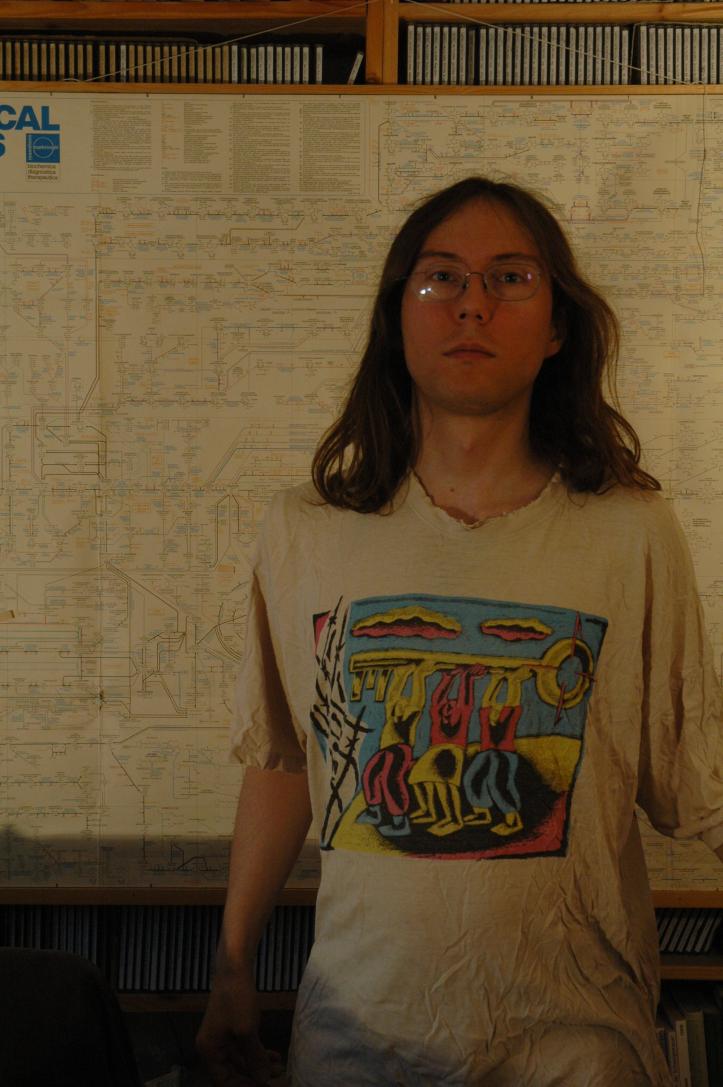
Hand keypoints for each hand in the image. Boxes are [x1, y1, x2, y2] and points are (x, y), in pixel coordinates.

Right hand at [196, 964, 287, 1085]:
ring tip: (279, 1067)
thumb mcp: (247, 1032)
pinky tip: (273, 1056)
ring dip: (259, 1064)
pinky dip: (257, 1052)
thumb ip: (254, 1059)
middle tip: (276, 1077)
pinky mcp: (231, 1028)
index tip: (264, 1086)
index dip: (244, 1086)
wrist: (235, 968)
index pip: (224, 1081)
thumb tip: (263, 1081)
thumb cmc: (237, 999)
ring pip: (241, 1060)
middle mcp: (212, 1047)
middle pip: (233, 1071)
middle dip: (255, 1076)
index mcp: (209, 1051)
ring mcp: (221, 1037)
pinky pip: (244, 1048)